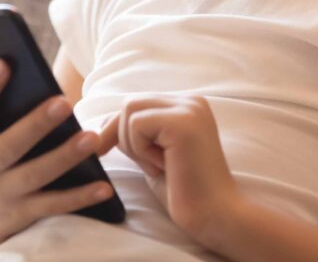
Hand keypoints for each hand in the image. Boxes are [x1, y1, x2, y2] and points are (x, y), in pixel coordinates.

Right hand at [0, 60, 113, 261]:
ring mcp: (2, 194)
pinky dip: (80, 197)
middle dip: (36, 124)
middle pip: (9, 145)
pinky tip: (104, 186)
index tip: (4, 63)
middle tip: (64, 102)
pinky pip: (53, 205)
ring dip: (65, 157)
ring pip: (36, 175)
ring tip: (92, 137)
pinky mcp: (22, 214)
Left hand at [95, 94, 238, 247]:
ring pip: (130, 110)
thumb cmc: (186, 191)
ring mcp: (189, 109)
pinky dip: (140, 150)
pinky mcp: (182, 122)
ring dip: (134, 144)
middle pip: (131, 103)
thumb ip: (137, 135)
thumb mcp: (153, 155)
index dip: (117, 128)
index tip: (102, 150)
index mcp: (187, 107)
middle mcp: (191, 101)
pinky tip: (163, 166)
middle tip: (141, 165)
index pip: (138, 105)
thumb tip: (104, 122)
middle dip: (121, 135)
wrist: (214, 216)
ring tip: (159, 166)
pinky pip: (136, 124)